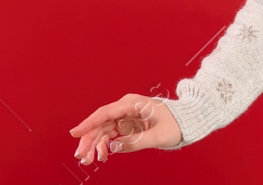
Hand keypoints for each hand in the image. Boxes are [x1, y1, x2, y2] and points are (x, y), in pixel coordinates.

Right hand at [68, 93, 182, 165]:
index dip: (88, 124)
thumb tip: (113, 147)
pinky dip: (105, 145)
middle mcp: (125, 108)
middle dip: (89, 140)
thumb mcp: (158, 136)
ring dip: (95, 144)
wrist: (187, 121)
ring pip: (103, 130)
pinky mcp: (127, 125)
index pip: (105, 113)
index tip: (75, 133)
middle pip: (101, 123)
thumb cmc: (176, 123)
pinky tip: (101, 155)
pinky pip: (111, 134)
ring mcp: (125, 116)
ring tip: (88, 159)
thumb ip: (135, 142)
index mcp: (132, 103)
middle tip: (81, 156)